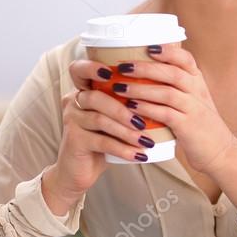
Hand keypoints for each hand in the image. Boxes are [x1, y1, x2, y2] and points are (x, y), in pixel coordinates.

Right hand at [45, 59, 158, 209]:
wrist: (81, 169)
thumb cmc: (105, 137)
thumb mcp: (114, 117)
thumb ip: (127, 100)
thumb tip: (165, 88)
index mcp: (84, 89)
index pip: (79, 69)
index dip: (92, 67)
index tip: (112, 71)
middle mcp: (73, 101)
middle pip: (96, 97)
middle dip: (123, 108)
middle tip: (144, 121)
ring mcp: (71, 121)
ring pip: (100, 120)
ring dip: (127, 131)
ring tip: (147, 140)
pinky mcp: (73, 141)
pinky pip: (102, 142)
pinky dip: (123, 149)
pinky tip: (139, 155)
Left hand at [112, 43, 236, 175]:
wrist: (220, 151)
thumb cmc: (199, 124)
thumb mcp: (193, 99)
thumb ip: (175, 86)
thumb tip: (143, 73)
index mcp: (197, 81)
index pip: (186, 59)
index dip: (167, 51)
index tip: (148, 47)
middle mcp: (197, 92)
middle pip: (172, 73)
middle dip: (145, 68)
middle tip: (122, 67)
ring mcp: (194, 109)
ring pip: (167, 93)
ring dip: (141, 89)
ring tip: (119, 88)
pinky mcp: (188, 126)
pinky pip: (165, 114)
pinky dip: (147, 109)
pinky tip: (131, 108)